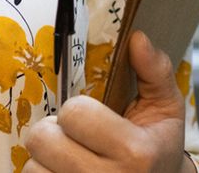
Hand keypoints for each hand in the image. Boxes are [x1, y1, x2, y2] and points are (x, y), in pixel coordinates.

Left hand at [20, 30, 187, 171]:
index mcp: (135, 153)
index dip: (77, 109)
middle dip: (54, 131)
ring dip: (46, 156)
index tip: (91, 117)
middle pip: (44, 140)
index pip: (74, 113)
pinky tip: (64, 169)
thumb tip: (138, 39)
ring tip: (69, 155)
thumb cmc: (158, 148)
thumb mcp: (165, 109)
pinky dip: (44, 172)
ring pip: (33, 165)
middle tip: (73, 135)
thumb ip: (154, 71)